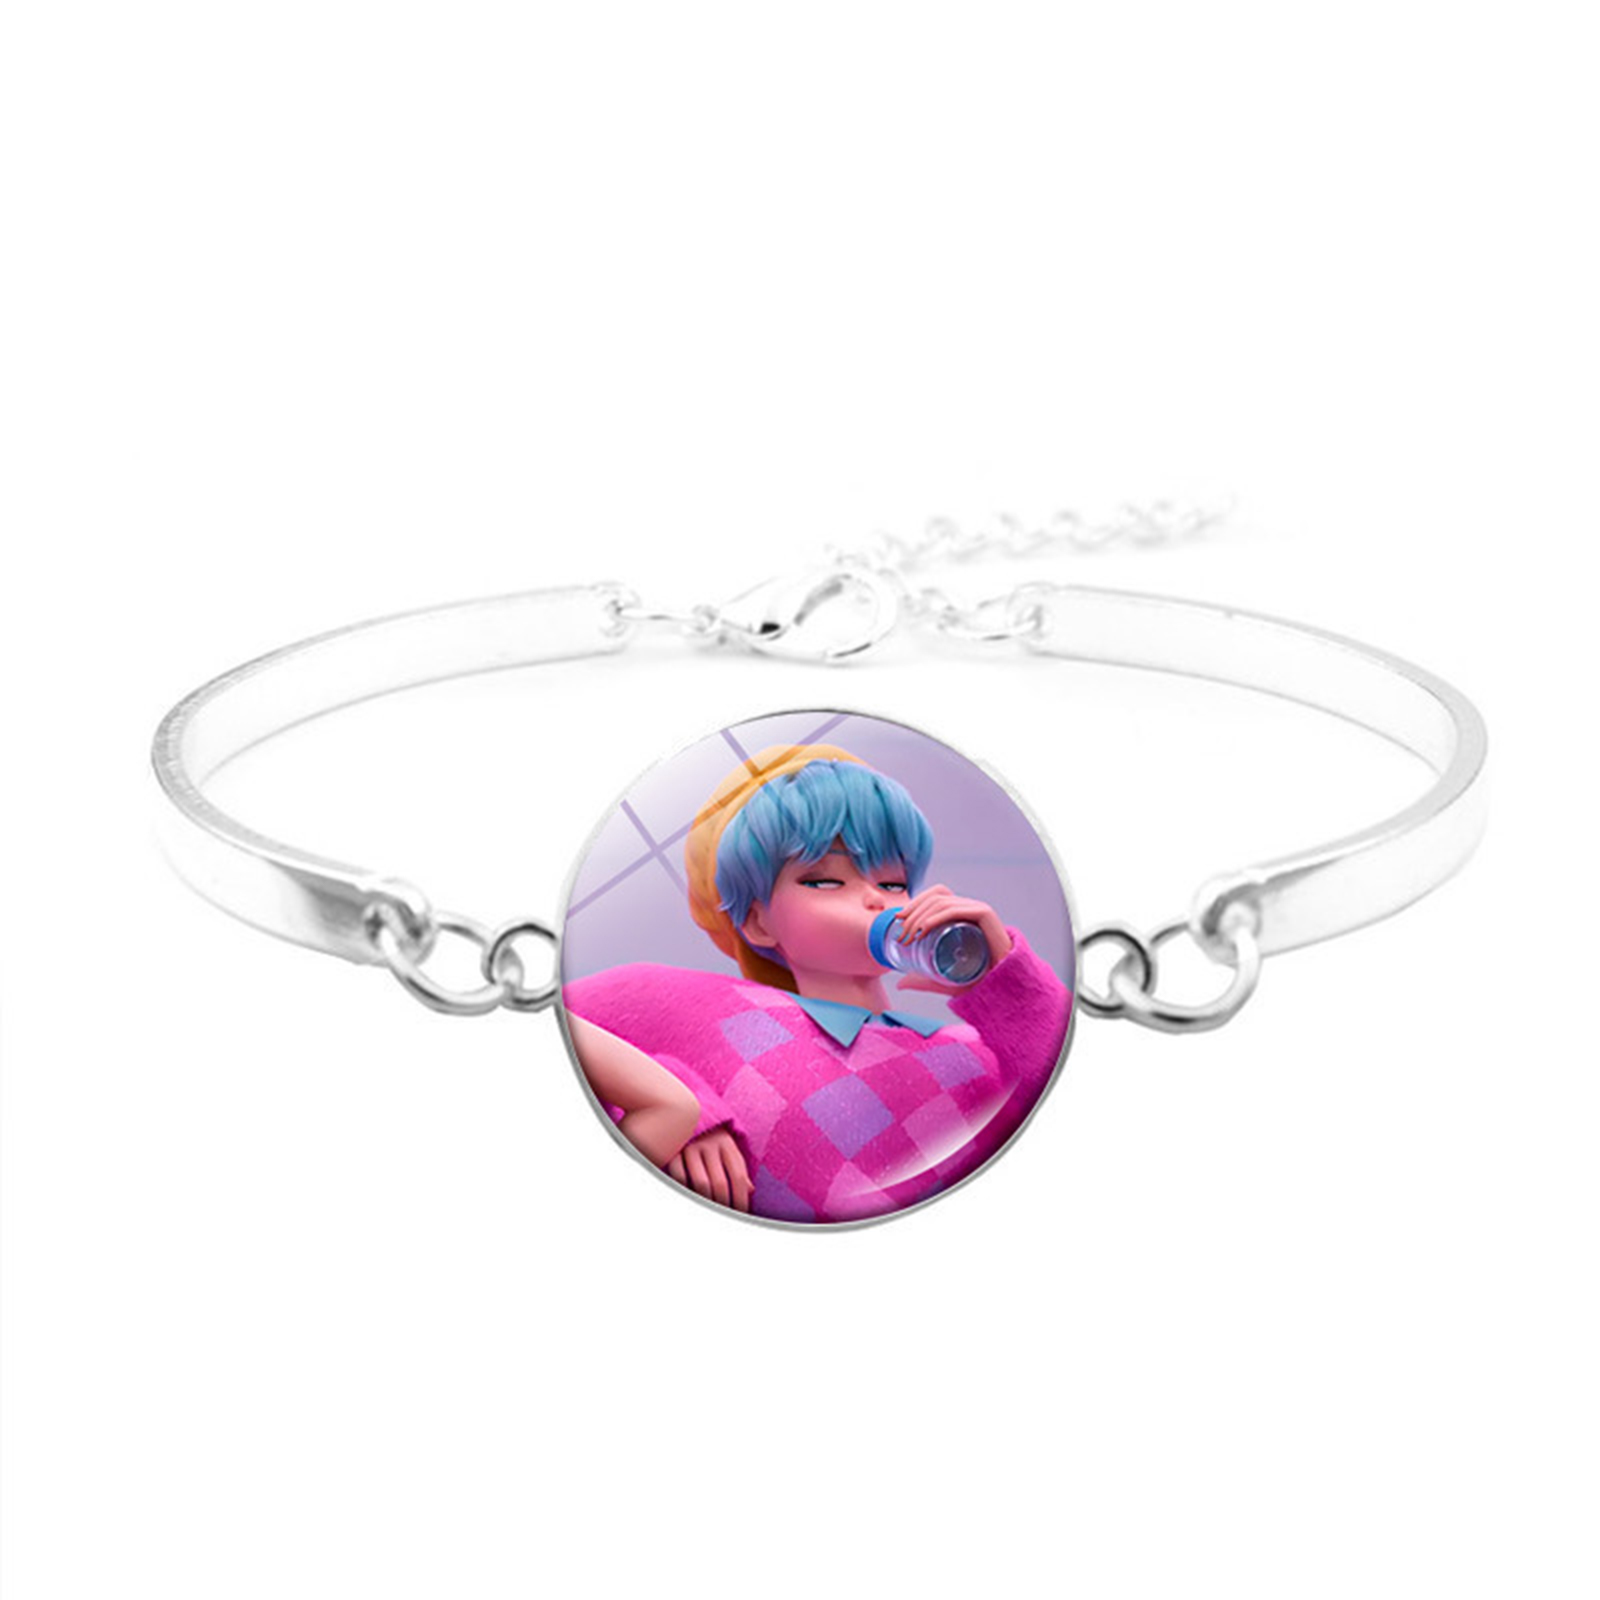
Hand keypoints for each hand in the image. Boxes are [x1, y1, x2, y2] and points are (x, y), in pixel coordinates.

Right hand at [666, 1127, 753, 1212]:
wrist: (684, 1111)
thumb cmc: (710, 1136)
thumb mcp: (727, 1146)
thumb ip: (737, 1166)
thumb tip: (750, 1190)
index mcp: (727, 1143)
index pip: (738, 1177)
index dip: (741, 1199)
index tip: (742, 1213)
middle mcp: (709, 1144)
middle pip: (719, 1184)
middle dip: (724, 1204)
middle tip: (725, 1216)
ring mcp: (690, 1146)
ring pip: (700, 1184)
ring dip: (706, 1201)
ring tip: (710, 1210)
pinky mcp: (673, 1150)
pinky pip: (680, 1177)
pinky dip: (686, 1190)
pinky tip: (691, 1196)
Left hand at [890, 884, 1013, 993]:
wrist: (1002, 988)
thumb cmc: (976, 980)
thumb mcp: (943, 978)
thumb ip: (923, 980)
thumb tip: (900, 984)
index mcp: (962, 913)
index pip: (936, 895)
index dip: (915, 902)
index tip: (897, 919)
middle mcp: (970, 907)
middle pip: (936, 896)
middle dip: (912, 911)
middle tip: (901, 934)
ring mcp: (978, 909)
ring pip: (941, 901)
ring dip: (919, 916)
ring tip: (909, 936)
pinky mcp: (985, 915)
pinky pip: (955, 910)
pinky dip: (935, 917)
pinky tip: (923, 930)